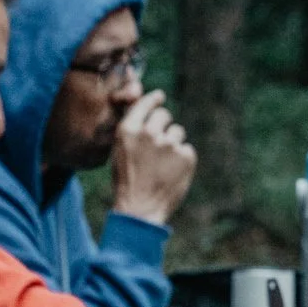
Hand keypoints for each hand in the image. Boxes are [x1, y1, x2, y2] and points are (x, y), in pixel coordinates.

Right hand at [111, 91, 196, 224]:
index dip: (154, 99)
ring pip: (177, 132)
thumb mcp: (120, 151)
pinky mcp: (186, 156)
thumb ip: (132, 129)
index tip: (160, 97)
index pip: (145, 104)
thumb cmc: (127, 181)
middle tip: (159, 145)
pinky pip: (187, 149)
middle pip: (164, 115)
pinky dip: (182, 160)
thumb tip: (146, 107)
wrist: (140, 209)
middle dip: (163, 125)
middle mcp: (149, 132)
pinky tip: (171, 174)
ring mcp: (169, 144)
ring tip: (162, 165)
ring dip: (173, 144)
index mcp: (128, 130)